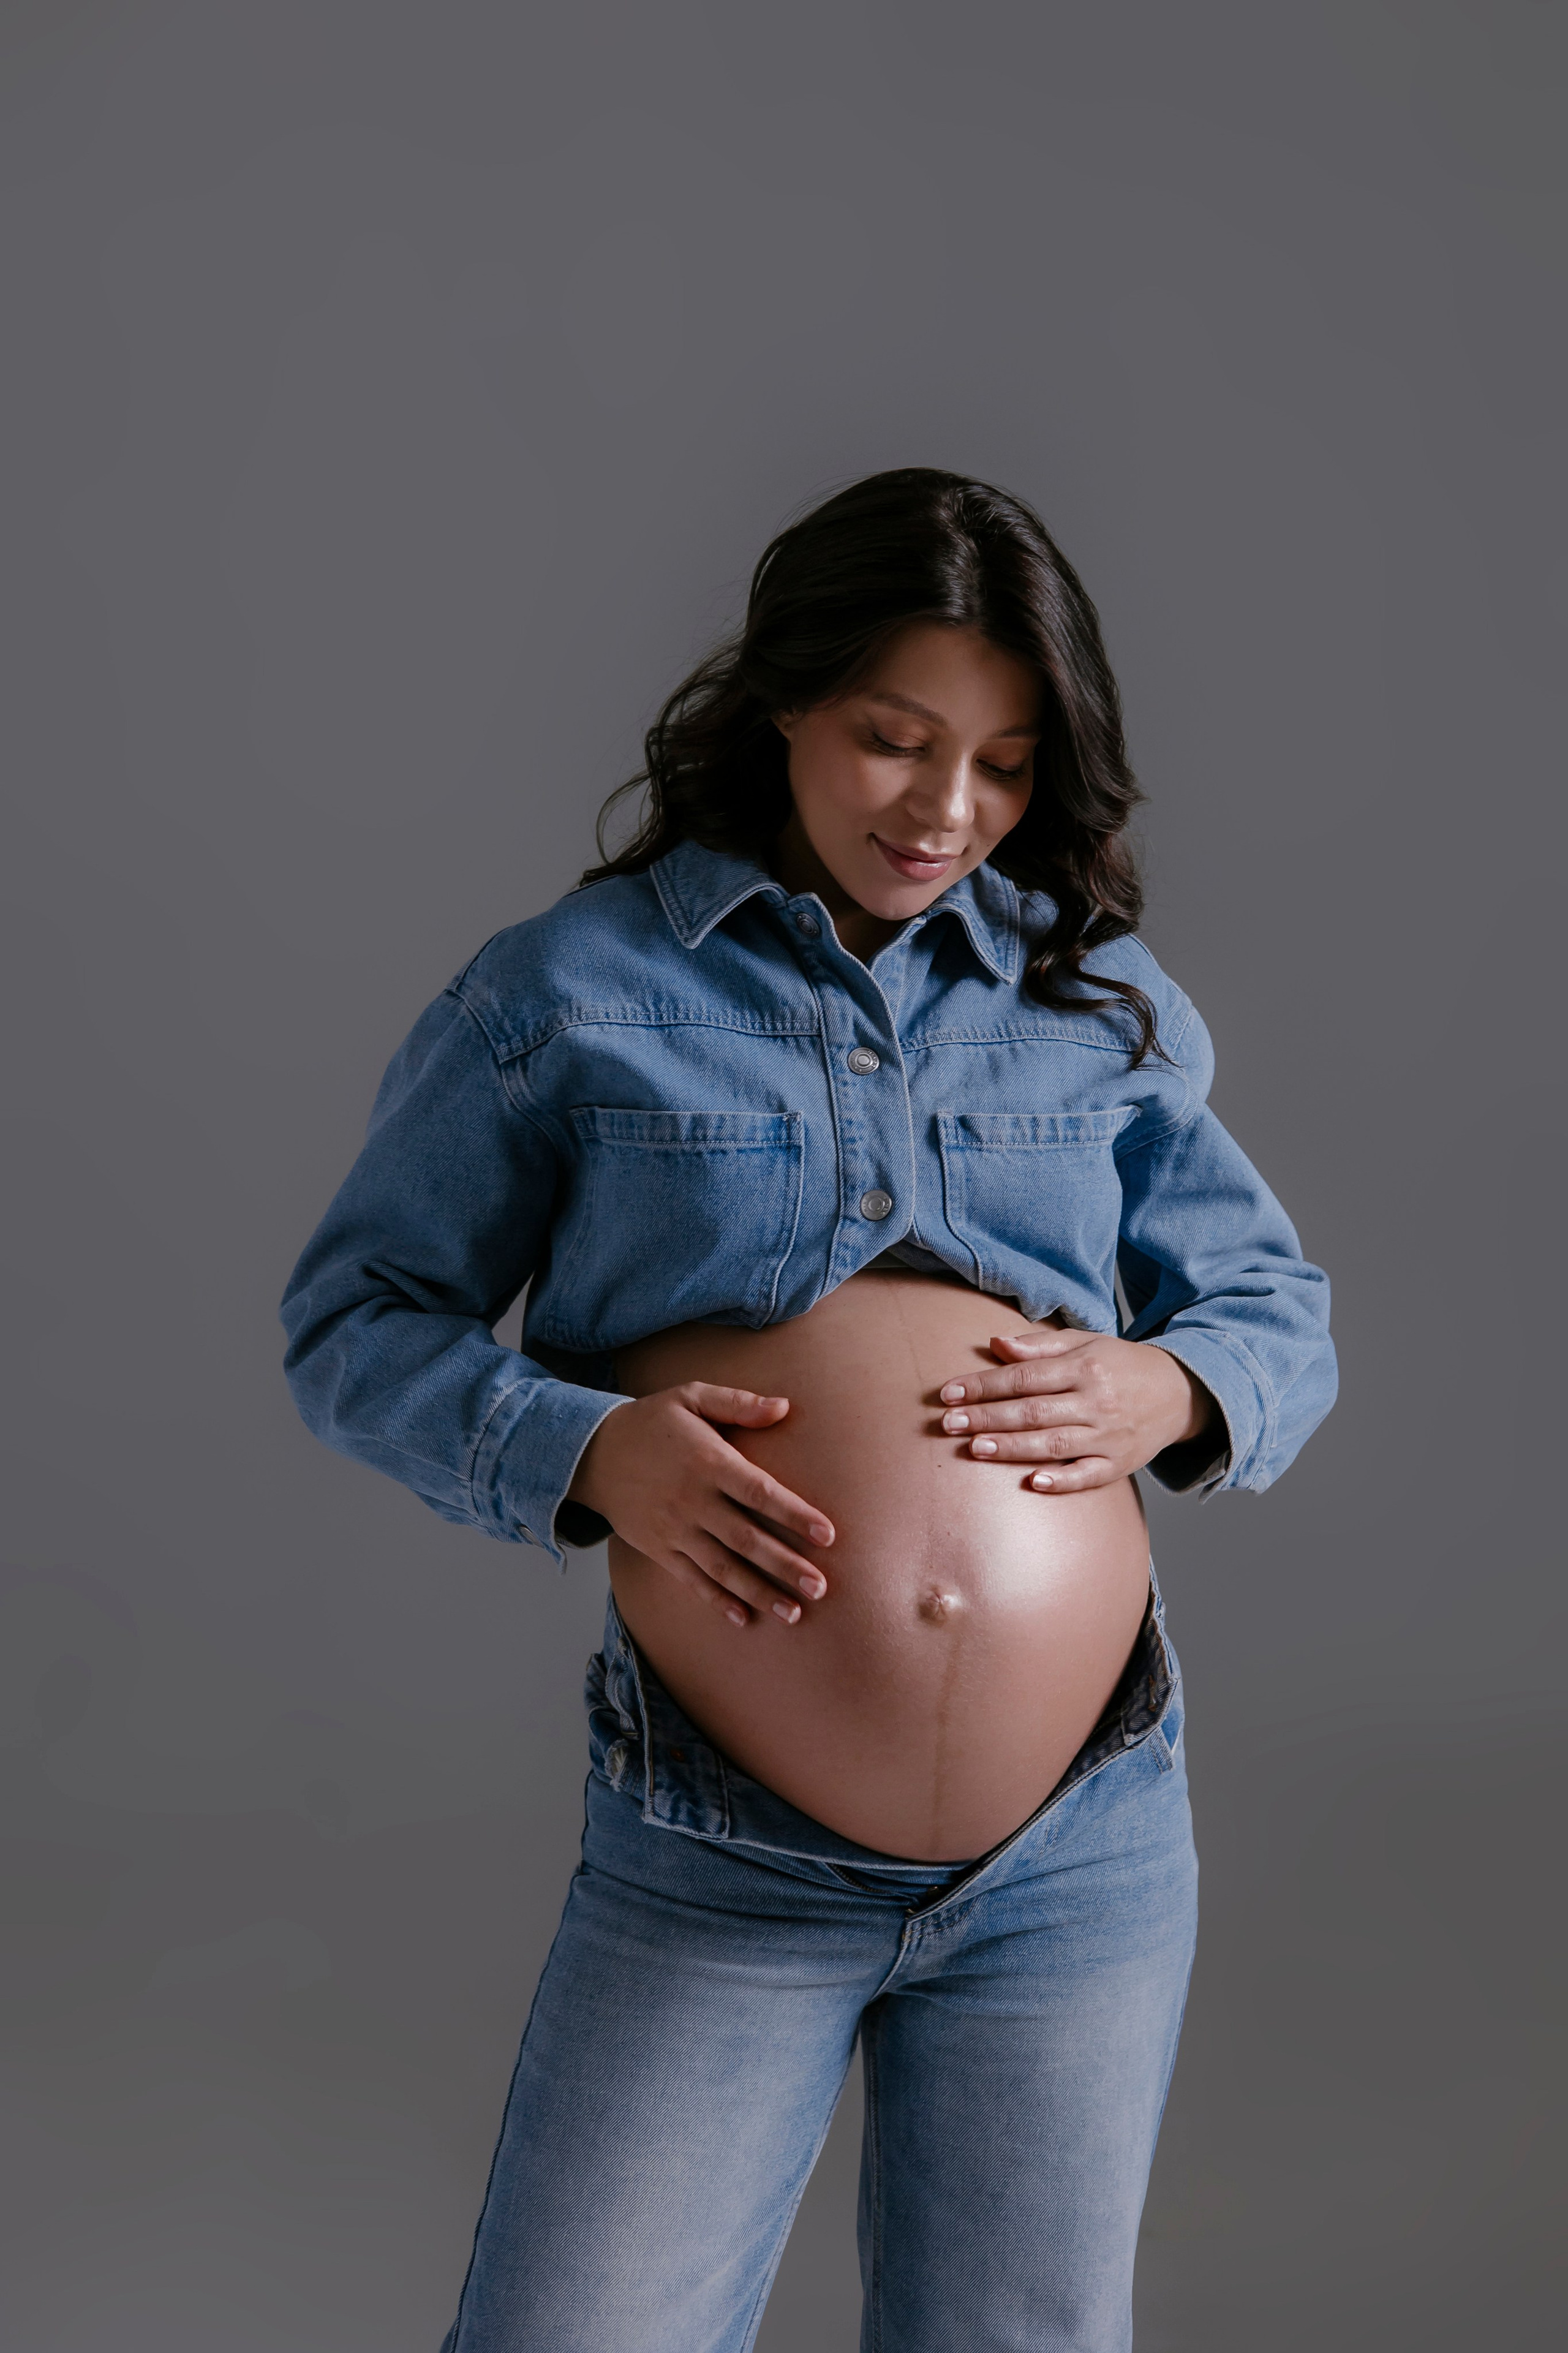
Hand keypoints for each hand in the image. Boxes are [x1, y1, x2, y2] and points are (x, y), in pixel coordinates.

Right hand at [567, 1384, 833, 1627]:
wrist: (592, 1452)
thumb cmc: (651, 1421)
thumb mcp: (691, 1396)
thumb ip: (739, 1403)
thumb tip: (785, 1406)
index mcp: (708, 1462)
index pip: (760, 1492)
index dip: (795, 1515)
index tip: (828, 1535)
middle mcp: (693, 1500)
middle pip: (747, 1539)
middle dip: (786, 1566)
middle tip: (821, 1587)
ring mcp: (675, 1529)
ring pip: (723, 1567)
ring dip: (760, 1592)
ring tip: (794, 1613)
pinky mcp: (659, 1549)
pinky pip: (692, 1579)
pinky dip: (718, 1600)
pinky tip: (744, 1618)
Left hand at [936, 1329, 1215, 1492]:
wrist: (1178, 1392)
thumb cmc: (1120, 1365)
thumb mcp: (1085, 1343)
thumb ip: (1039, 1346)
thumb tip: (995, 1343)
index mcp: (1085, 1368)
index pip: (1024, 1377)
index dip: (984, 1385)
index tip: (948, 1393)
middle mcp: (1096, 1402)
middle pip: (1033, 1411)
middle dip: (988, 1417)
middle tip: (948, 1423)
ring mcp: (1108, 1436)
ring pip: (1054, 1444)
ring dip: (1012, 1448)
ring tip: (974, 1449)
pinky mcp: (1119, 1464)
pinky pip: (1088, 1476)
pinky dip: (1061, 1480)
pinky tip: (1033, 1483)